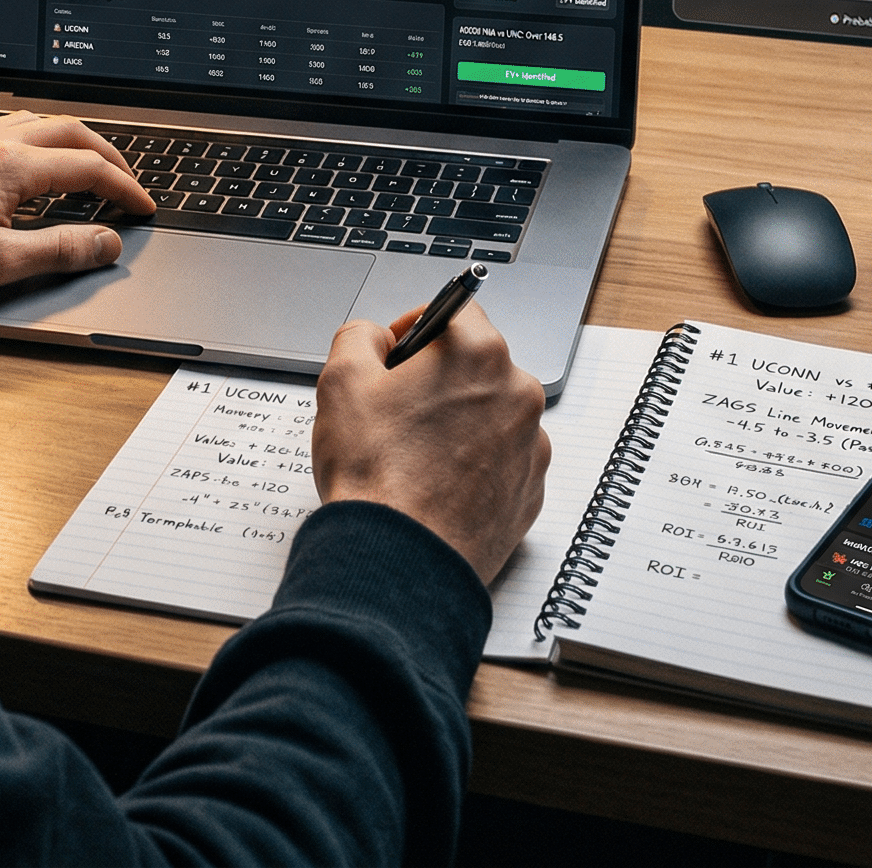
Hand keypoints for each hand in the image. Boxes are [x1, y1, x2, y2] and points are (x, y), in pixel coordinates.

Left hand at [0, 112, 153, 301]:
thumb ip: (58, 249)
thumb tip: (105, 242)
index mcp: (13, 167)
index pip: (88, 169)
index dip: (124, 189)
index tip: (143, 207)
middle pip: (71, 132)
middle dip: (109, 154)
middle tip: (128, 180)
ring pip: (40, 122)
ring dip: (75, 139)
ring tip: (89, 164)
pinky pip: (11, 127)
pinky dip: (41, 137)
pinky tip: (32, 156)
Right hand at [311, 302, 548, 584]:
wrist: (400, 560)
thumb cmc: (375, 474)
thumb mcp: (341, 379)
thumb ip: (360, 335)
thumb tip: (377, 339)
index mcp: (478, 354)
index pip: (456, 310)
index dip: (418, 326)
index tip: (399, 350)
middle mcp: (517, 394)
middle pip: (476, 364)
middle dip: (438, 378)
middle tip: (397, 408)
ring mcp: (530, 446)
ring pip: (490, 413)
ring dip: (458, 421)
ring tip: (414, 453)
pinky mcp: (530, 490)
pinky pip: (501, 459)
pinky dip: (474, 463)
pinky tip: (436, 482)